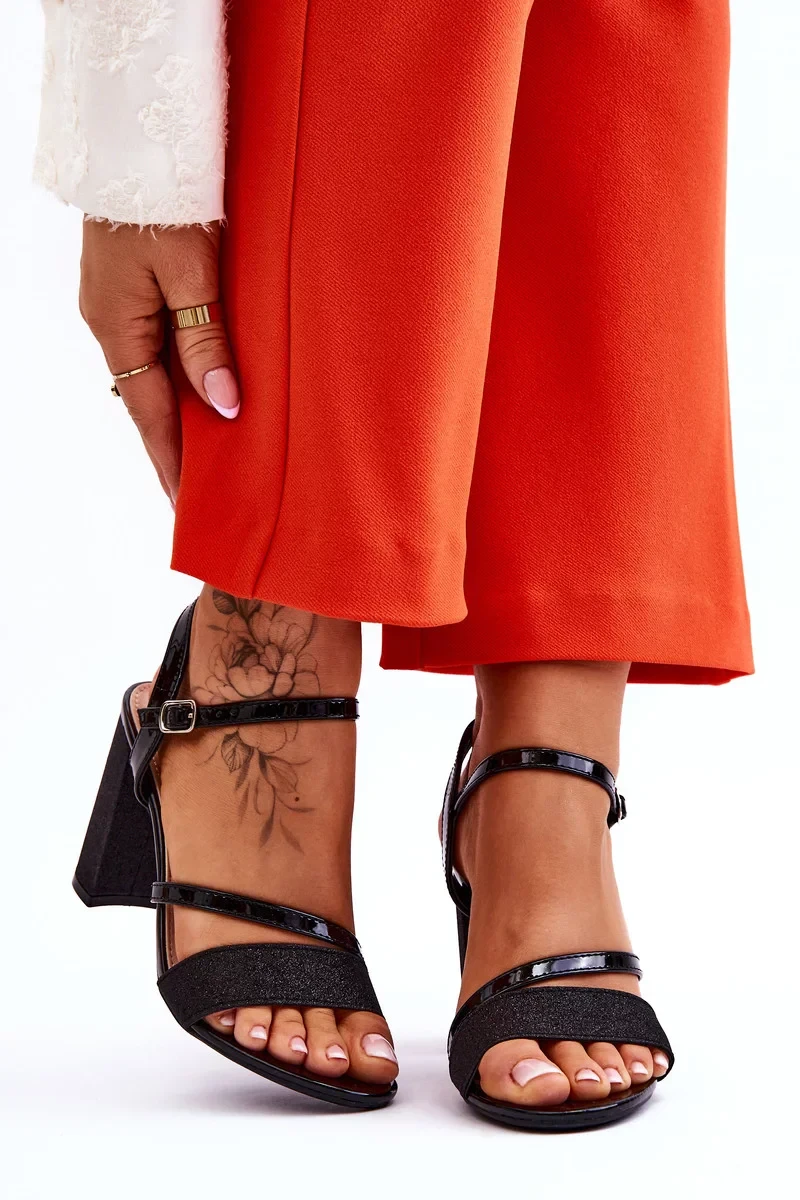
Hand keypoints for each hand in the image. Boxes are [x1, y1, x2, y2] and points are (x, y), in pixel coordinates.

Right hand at [79, 219, 238, 504]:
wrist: (136, 135)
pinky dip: (182, 373)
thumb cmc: (162, 197)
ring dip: (183, 411)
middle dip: (178, 446)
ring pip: (155, 373)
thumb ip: (206, 341)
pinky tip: (206, 389)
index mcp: (117, 326)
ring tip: (215, 451)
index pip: (150, 415)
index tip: (189, 504)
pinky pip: (159, 345)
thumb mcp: (192, 272)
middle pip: (150, 401)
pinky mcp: (132, 287)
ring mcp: (119, 305)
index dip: (173, 462)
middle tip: (208, 491)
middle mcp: (111, 323)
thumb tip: (222, 405)